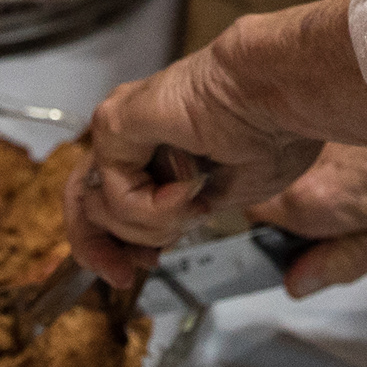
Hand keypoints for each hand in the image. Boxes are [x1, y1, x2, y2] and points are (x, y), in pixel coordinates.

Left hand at [68, 0, 366, 287]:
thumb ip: (179, 215)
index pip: (111, 198)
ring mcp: (122, 126)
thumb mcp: (224, 195)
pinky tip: (188, 191)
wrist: (281, 94)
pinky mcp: (116, 122)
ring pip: (97, 205)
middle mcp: (134, 133)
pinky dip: (151, 210)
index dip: (121, 242)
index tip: (145, 265)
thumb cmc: (275, 130)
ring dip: (148, 228)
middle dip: (101, 249)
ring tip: (191, 208)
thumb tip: (151, 243)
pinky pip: (113, 194)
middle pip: (85, 202)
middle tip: (124, 273)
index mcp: (159, 144)